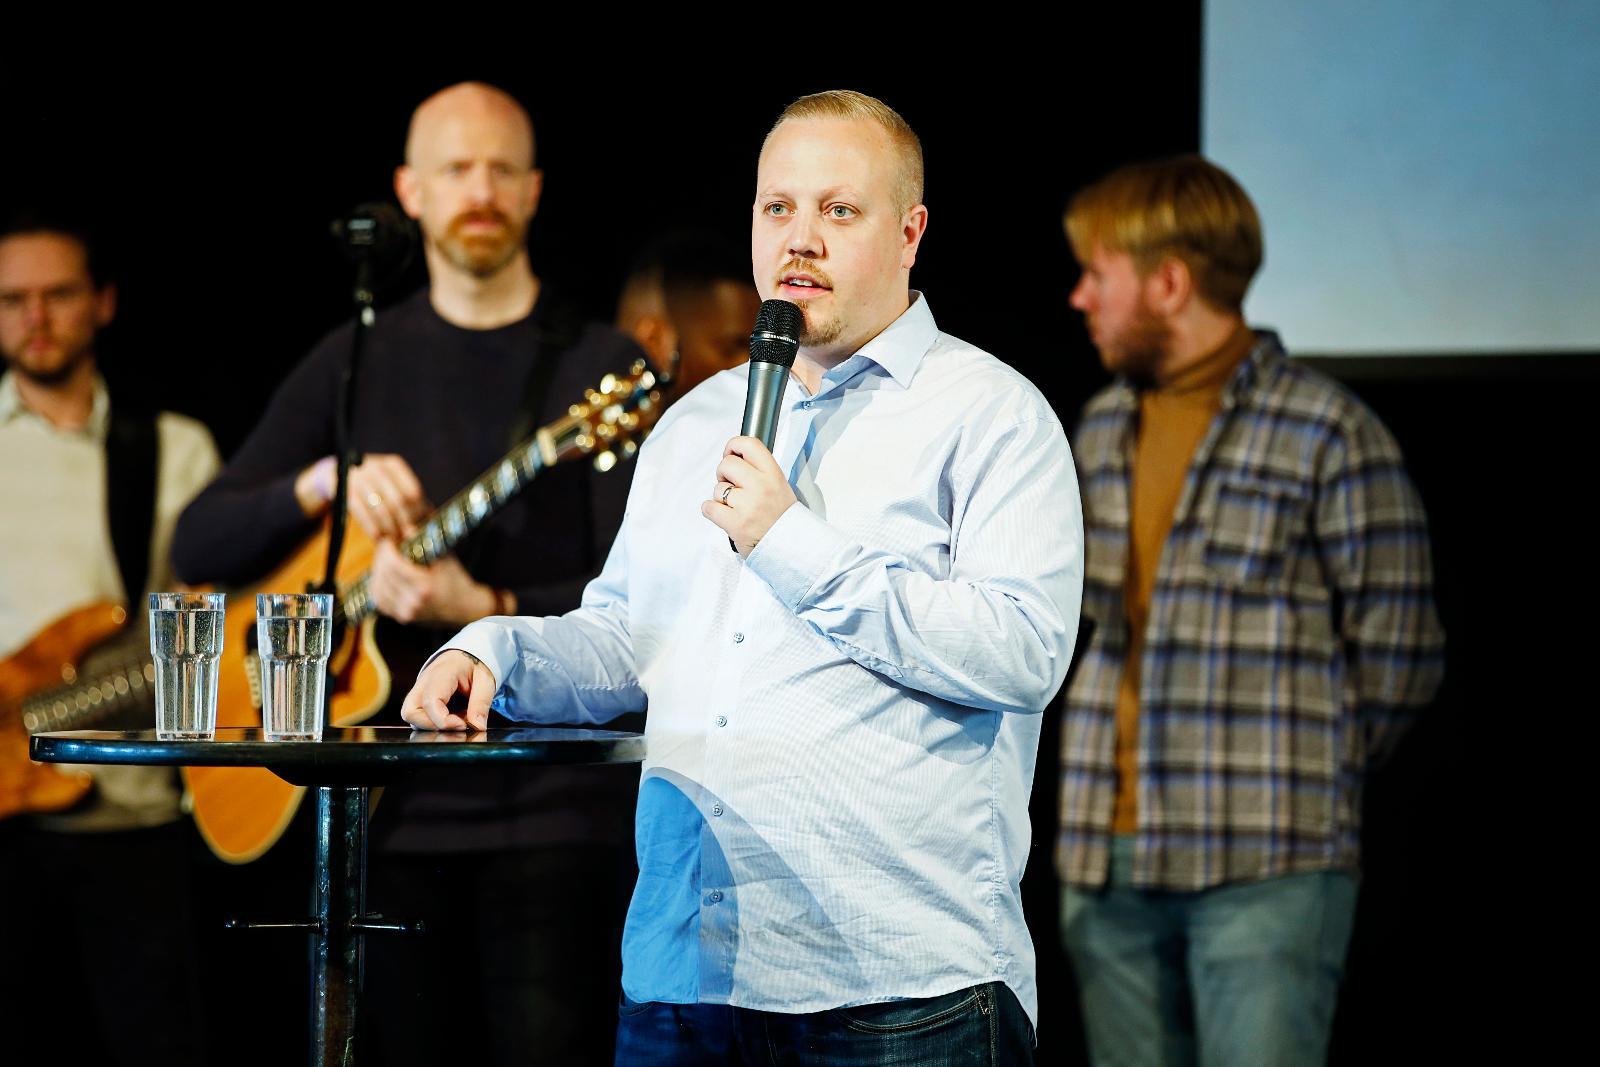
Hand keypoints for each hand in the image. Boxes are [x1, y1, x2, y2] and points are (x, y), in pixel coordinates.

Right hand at [295, 454, 431, 539]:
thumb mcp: (392, 486)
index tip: (417, 531)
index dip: (416, 514)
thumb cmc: (375, 487)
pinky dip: (371, 528)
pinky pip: (361, 513)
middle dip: (403, 524)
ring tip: (393, 541)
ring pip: (380, 508)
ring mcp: (358, 477)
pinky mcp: (343, 490)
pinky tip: (377, 538)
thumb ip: (410, 501)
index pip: (412, 492)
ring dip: (388, 528)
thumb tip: (431, 522)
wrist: (339, 475)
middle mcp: (376, 467)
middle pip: (397, 501)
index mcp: (394, 465)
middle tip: (406, 540)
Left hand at [368, 542, 499, 625]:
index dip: (387, 549)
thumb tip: (405, 526)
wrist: (465, 607)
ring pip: (377, 589)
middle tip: (385, 546)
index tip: (389, 539)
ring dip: (377, 571)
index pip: (393, 564)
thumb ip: (424, 542)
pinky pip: (379, 601)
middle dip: (381, 557)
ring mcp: (407, 613)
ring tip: (385, 560)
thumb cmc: (456, 578)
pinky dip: (377, 586)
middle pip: (383, 575)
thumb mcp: (444, 557)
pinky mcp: (402, 618)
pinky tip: (383, 576)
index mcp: (425, 587)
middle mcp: (413, 602)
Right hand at [402, 650, 494, 730]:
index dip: (444, 720)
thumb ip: (481, 703)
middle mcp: (423, 682)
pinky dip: (435, 723)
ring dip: (434, 725)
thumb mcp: (486, 681)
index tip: (463, 725)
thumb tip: (478, 726)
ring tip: (458, 718)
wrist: (464, 657)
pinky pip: (419, 717)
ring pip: (412, 717)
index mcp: (441, 673)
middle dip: (432, 726)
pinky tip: (453, 717)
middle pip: (410, 712)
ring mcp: (418, 692)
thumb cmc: (473, 666)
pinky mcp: (419, 700)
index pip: (430, 701)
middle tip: (458, 725)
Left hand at [701, 436, 795, 557]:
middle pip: (727, 463)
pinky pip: (709, 507)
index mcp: (774, 475)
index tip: (730, 453)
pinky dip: (711, 511)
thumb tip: (734, 456)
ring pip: (718, 488)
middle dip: (723, 474)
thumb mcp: (779, 486)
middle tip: (731, 485)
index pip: (749, 444)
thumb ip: (759, 470)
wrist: (790, 548)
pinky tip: (724, 515)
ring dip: (721, 497)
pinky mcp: (736, 524)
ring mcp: (748, 506)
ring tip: (735, 507)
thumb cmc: (781, 518)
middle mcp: (761, 487)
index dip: (734, 445)